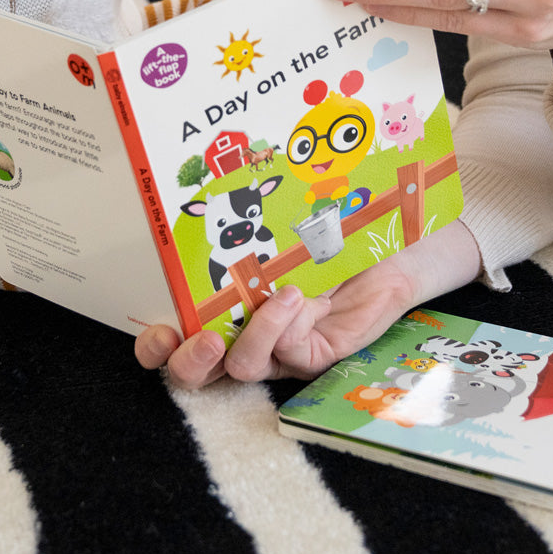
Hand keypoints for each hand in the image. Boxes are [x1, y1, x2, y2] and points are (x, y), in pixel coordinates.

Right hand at [135, 219, 480, 388]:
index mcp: (229, 299)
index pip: (177, 336)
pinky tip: (296, 296)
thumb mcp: (280, 216)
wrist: (396, 232)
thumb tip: (203, 181)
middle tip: (195, 336)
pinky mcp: (320, 354)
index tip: (156, 328)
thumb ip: (245, 214)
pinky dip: (285, 327)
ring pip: (243, 368)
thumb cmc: (334, 219)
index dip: (156, 345)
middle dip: (185, 362)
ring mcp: (285, 346)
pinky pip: (290, 356)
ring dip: (249, 337)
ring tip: (274, 297)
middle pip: (196, 372)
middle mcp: (249, 329)